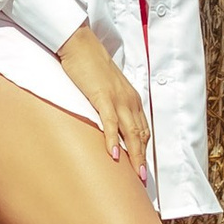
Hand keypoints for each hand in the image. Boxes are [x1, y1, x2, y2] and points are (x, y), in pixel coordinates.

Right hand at [57, 24, 150, 177]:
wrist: (80, 43)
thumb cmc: (91, 64)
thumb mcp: (107, 87)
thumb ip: (113, 104)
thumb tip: (111, 125)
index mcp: (131, 97)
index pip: (143, 129)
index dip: (144, 150)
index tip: (144, 167)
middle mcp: (129, 99)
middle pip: (140, 134)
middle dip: (143, 158)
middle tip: (143, 179)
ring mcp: (116, 98)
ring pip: (130, 132)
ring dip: (134, 155)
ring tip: (136, 174)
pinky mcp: (101, 96)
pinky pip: (110, 122)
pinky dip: (112, 140)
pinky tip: (113, 156)